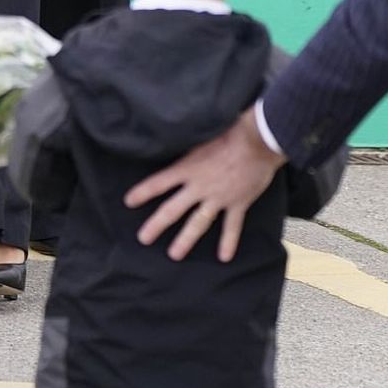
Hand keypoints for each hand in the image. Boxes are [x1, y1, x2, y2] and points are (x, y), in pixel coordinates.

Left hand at [124, 108, 284, 262]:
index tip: (128, 201)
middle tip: (143, 238)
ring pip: (198, 222)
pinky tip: (224, 257)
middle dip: (156, 224)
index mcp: (189, 167)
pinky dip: (228, 241)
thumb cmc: (231, 130)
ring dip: (185, 240)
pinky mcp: (237, 203)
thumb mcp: (202, 135)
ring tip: (174, 254)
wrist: (259, 140)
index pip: (159, 181)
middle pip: (173, 209)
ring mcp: (218, 197)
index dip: (143, 192)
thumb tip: (174, 138)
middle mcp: (199, 185)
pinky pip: (232, 226)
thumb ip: (189, 146)